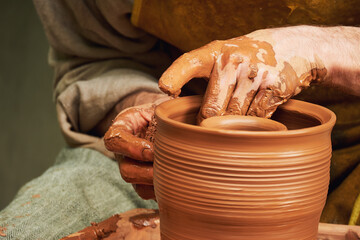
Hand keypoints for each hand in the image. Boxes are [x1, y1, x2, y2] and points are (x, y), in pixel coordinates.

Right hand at [104, 94, 170, 199]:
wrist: (159, 121)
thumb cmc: (160, 111)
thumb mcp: (159, 103)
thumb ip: (165, 103)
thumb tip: (171, 102)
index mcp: (121, 129)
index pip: (114, 140)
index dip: (131, 148)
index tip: (152, 151)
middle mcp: (123, 152)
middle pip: (125, 170)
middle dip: (146, 173)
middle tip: (167, 169)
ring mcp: (132, 168)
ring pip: (136, 185)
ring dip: (155, 184)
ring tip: (174, 178)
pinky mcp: (143, 180)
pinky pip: (148, 193)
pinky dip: (161, 191)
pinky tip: (177, 183)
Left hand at [159, 26, 326, 119]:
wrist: (296, 47)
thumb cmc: (250, 56)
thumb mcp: (225, 54)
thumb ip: (205, 74)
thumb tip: (182, 105)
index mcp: (215, 52)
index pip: (188, 63)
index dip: (174, 76)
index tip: (165, 89)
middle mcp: (232, 61)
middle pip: (210, 110)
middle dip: (209, 124)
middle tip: (210, 129)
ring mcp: (254, 75)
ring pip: (233, 119)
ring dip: (233, 126)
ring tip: (237, 119)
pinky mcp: (273, 88)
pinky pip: (256, 119)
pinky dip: (254, 124)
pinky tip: (256, 114)